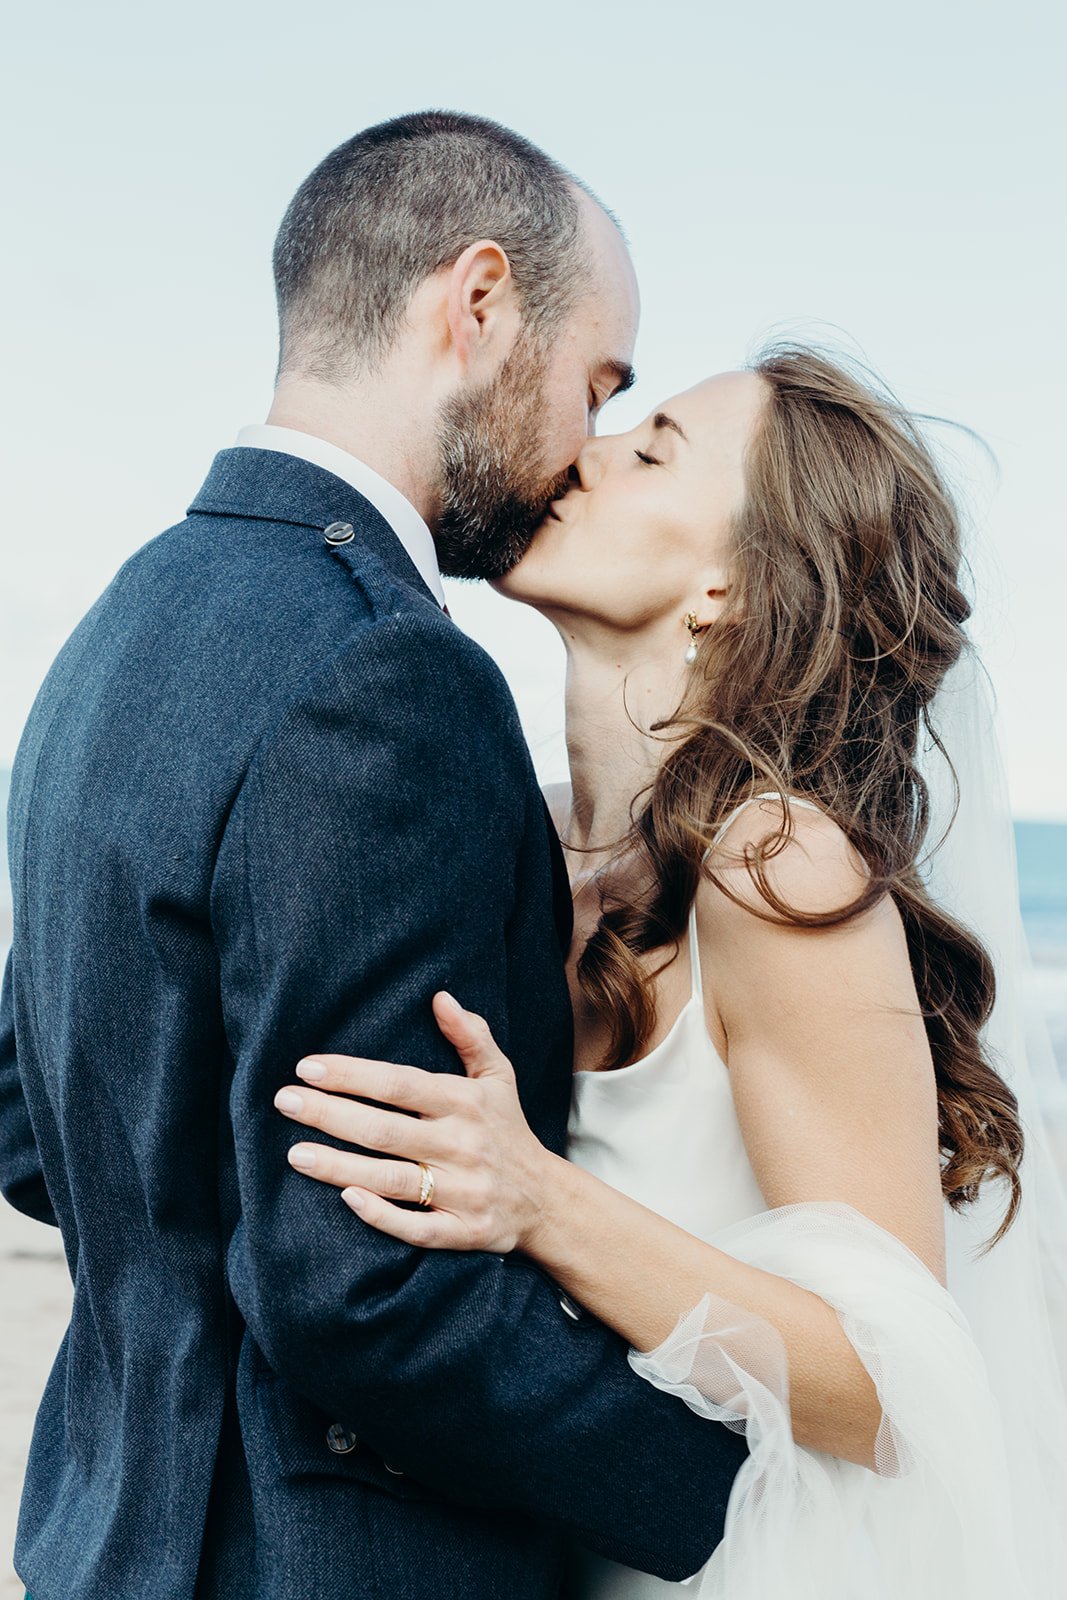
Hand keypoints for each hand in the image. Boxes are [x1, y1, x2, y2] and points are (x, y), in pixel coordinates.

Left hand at [274, 992, 555, 1251]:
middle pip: (385, 1130)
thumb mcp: (498, 1076)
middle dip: (329, 1114)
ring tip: (295, 1153)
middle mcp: (463, 1145)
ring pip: (392, 1178)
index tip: (307, 1067)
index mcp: (466, 1103)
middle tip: (284, 1101)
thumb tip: (440, 998)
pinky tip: (347, 1199)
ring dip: (339, 1166)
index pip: (400, 1084)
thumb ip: (472, 1035)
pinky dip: (382, 1215)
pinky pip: (417, 1227)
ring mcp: (463, 1191)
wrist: (545, 1200)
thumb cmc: (506, 1129)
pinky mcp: (463, 1231)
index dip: (352, 1075)